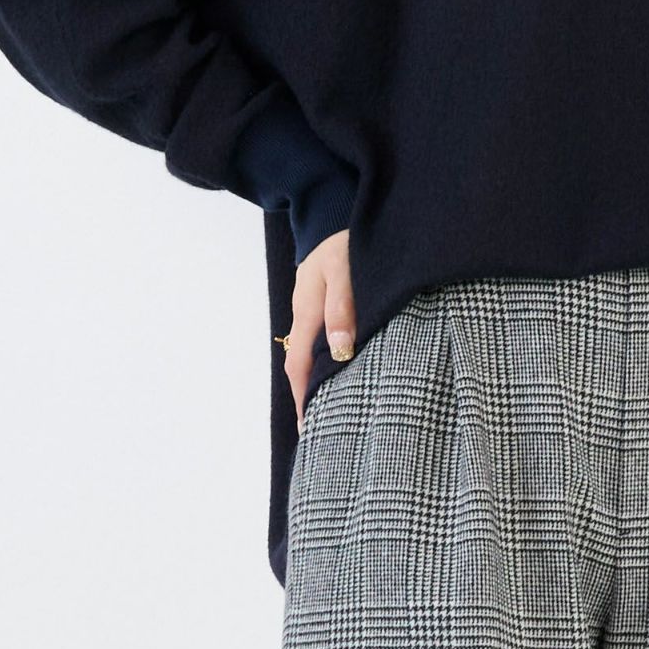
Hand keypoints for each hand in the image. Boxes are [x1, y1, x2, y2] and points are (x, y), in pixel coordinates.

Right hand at [284, 228, 356, 437]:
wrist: (339, 214)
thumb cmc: (348, 241)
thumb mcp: (345, 268)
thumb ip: (342, 306)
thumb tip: (340, 350)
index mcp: (307, 309)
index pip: (299, 365)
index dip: (304, 397)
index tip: (312, 428)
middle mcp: (305, 315)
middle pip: (302, 366)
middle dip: (309, 398)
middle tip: (322, 434)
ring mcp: (312, 311)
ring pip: (312, 354)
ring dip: (319, 382)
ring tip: (333, 414)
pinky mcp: (323, 307)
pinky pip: (322, 341)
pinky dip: (328, 363)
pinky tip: (343, 375)